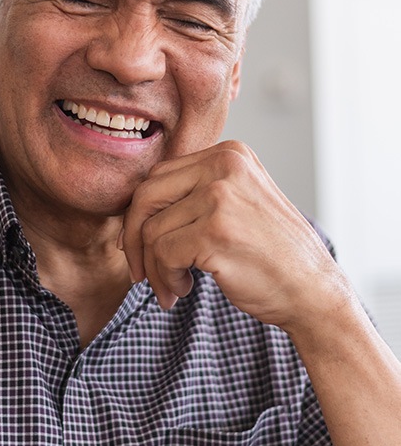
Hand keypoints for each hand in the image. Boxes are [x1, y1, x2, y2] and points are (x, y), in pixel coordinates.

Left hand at [121, 140, 343, 331]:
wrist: (313, 291)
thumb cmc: (269, 254)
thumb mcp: (236, 202)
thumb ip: (194, 192)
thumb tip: (133, 208)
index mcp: (229, 154)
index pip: (159, 176)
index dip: (141, 215)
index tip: (142, 246)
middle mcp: (225, 166)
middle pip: (146, 196)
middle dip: (135, 238)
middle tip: (142, 271)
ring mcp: (221, 196)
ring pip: (151, 230)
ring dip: (154, 267)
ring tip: (173, 286)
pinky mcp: (215, 231)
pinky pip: (162, 253)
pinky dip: (166, 277)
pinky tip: (184, 288)